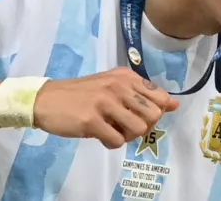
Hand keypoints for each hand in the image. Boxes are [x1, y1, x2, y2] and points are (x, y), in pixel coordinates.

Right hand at [33, 67, 179, 148]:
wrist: (45, 99)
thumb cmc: (82, 94)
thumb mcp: (113, 85)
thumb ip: (143, 94)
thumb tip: (175, 104)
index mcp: (126, 77)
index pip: (160, 97)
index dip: (156, 113)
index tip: (140, 116)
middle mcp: (119, 86)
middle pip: (154, 115)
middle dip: (144, 127)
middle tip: (125, 126)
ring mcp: (105, 102)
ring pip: (139, 129)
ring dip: (128, 136)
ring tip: (113, 131)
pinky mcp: (91, 120)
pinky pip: (117, 141)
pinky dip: (112, 143)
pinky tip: (101, 135)